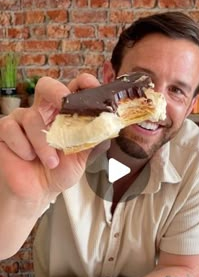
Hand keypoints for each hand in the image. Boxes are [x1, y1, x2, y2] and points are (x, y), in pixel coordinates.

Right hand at [0, 74, 105, 202]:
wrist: (38, 193)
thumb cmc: (58, 172)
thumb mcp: (81, 158)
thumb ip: (92, 140)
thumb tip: (109, 127)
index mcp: (62, 115)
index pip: (72, 90)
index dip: (82, 83)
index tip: (91, 86)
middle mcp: (42, 112)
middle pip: (46, 86)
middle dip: (57, 92)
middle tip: (64, 103)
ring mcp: (22, 119)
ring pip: (31, 117)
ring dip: (43, 143)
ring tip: (51, 162)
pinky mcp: (5, 130)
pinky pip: (12, 129)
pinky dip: (23, 147)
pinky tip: (28, 157)